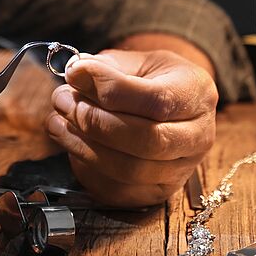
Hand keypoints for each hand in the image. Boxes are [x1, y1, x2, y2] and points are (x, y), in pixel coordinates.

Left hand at [47, 49, 216, 206]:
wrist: (165, 106)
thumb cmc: (148, 80)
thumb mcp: (135, 61)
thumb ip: (107, 67)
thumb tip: (76, 74)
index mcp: (197, 94)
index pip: (157, 101)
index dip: (111, 90)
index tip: (76, 74)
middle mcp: (198, 137)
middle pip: (146, 141)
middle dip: (95, 121)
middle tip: (63, 100)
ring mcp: (180, 171)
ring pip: (129, 170)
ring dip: (83, 145)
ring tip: (57, 120)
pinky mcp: (156, 193)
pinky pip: (116, 190)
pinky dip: (86, 166)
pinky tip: (70, 141)